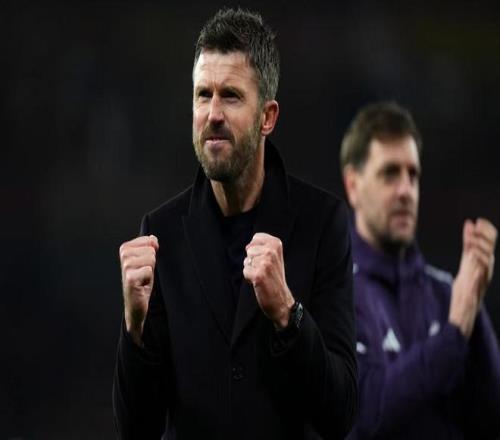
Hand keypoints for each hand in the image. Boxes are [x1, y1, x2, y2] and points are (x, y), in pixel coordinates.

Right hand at [119, 235, 158, 344]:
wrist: (136, 304)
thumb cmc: (142, 281)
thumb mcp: (147, 261)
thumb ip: (150, 247)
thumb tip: (153, 239)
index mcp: (125, 248)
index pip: (149, 241)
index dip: (151, 255)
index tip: (144, 265)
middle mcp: (123, 256)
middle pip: (151, 250)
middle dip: (152, 264)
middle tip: (144, 274)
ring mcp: (125, 266)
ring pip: (151, 259)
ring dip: (150, 272)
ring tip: (143, 279)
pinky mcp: (129, 278)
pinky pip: (149, 270)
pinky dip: (149, 279)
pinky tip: (141, 285)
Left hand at [243, 233, 294, 327]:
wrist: (282, 300)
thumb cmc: (275, 278)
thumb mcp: (275, 257)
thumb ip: (263, 247)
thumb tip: (247, 246)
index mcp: (276, 244)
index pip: (256, 238)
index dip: (256, 249)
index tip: (265, 258)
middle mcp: (271, 252)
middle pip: (249, 250)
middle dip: (253, 260)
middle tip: (265, 270)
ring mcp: (265, 263)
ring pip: (246, 261)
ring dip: (251, 269)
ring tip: (262, 275)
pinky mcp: (258, 275)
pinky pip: (245, 271)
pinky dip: (249, 278)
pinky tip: (259, 282)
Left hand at [449, 219, 496, 338]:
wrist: (464, 311)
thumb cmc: (466, 285)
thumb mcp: (466, 261)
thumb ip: (468, 244)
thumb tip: (469, 224)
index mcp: (482, 261)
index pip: (488, 243)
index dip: (483, 230)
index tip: (475, 221)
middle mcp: (485, 268)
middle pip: (489, 248)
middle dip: (482, 236)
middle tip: (473, 227)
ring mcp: (482, 278)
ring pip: (486, 259)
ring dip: (479, 247)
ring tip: (471, 239)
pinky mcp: (476, 288)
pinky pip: (480, 275)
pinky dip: (478, 266)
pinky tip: (474, 256)